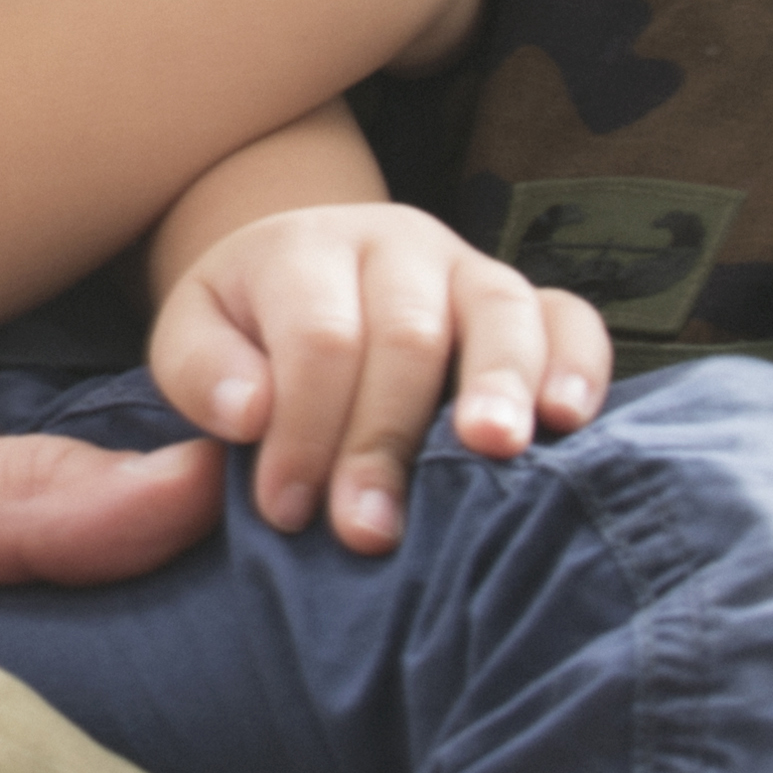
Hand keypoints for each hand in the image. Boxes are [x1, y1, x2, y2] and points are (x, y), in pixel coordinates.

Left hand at [148, 200, 608, 546]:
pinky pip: (571, 318)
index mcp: (306, 248)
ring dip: (499, 387)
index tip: (286, 511)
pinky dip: (577, 365)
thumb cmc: (248, 339)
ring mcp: (470, 268)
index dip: (305, 428)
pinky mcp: (529, 301)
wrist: (305, 280)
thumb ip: (204, 376)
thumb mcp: (195, 345)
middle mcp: (396, 243)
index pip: (318, 338)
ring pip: (499, 313)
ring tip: (493, 453)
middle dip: (386, 438)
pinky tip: (568, 422)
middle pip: (407, 334)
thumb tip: (252, 414)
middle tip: (368, 529)